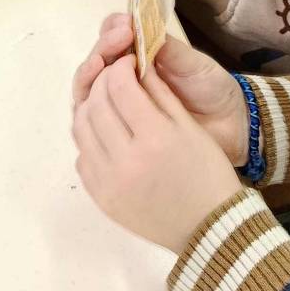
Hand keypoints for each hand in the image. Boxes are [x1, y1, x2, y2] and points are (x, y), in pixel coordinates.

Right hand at [72, 15, 248, 164]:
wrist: (228, 126)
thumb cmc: (210, 90)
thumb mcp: (192, 64)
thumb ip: (165, 48)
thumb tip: (137, 27)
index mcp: (139, 54)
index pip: (111, 35)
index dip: (112, 28)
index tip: (126, 27)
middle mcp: (123, 77)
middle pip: (96, 60)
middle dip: (102, 48)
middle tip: (117, 42)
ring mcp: (118, 104)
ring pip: (88, 87)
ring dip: (89, 74)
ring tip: (100, 64)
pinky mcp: (119, 129)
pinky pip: (93, 119)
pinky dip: (88, 107)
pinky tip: (95, 101)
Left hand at [72, 55, 242, 251]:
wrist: (209, 227)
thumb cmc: (207, 173)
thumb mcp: (189, 128)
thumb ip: (159, 93)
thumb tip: (136, 64)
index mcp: (154, 138)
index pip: (120, 87)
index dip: (120, 67)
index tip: (127, 63)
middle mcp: (125, 160)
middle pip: (95, 105)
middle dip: (102, 82)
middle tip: (114, 78)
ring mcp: (108, 182)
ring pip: (80, 129)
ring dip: (90, 107)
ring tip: (107, 102)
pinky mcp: (100, 198)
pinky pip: (82, 156)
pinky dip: (90, 138)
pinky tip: (107, 134)